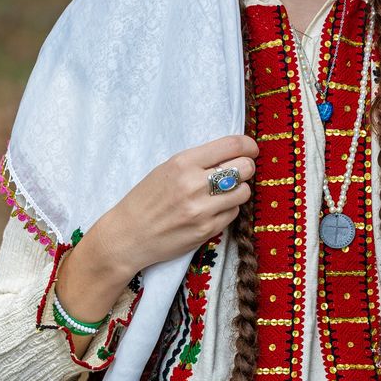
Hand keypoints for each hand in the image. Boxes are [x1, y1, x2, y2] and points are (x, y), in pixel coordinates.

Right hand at [96, 133, 258, 278]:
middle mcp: (194, 184)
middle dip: (246, 168)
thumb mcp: (167, 169)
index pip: (232, 145)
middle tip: (238, 172)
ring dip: (239, 191)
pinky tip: (213, 210)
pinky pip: (234, 213)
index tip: (251, 149)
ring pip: (244, 192)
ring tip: (224, 193)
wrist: (128, 235)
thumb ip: (199, 160)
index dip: (248, 145)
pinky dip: (228, 210)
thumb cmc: (147, 199)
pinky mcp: (207, 230)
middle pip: (244, 167)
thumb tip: (235, 153)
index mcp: (183, 162)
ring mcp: (202, 210)